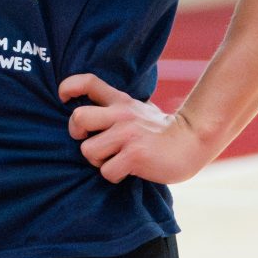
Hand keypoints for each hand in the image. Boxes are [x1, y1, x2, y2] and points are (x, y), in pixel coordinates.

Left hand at [58, 73, 213, 184]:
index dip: (68, 87)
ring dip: (97, 161)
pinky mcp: (135, 155)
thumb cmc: (163, 131)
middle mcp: (121, 114)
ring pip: (88, 150)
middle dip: (76, 134)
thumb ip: (117, 109)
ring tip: (114, 160)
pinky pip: (106, 171)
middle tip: (88, 141)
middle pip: (78, 118)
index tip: (63, 97)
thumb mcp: (139, 110)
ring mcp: (127, 134)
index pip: (88, 82)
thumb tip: (89, 116)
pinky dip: (113, 175)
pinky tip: (127, 171)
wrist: (194, 141)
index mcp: (120, 101)